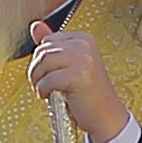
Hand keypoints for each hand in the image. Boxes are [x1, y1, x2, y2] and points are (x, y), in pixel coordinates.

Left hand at [22, 23, 133, 142]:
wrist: (105, 117)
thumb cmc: (87, 94)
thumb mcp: (69, 65)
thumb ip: (53, 46)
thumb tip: (35, 25)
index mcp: (83, 38)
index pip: (47, 41)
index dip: (42, 61)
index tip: (50, 75)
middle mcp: (84, 44)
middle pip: (43, 51)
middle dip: (37, 71)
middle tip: (46, 85)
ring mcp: (83, 58)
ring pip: (43, 63)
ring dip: (38, 81)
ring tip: (48, 91)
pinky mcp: (79, 75)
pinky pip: (47, 80)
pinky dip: (43, 91)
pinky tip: (52, 96)